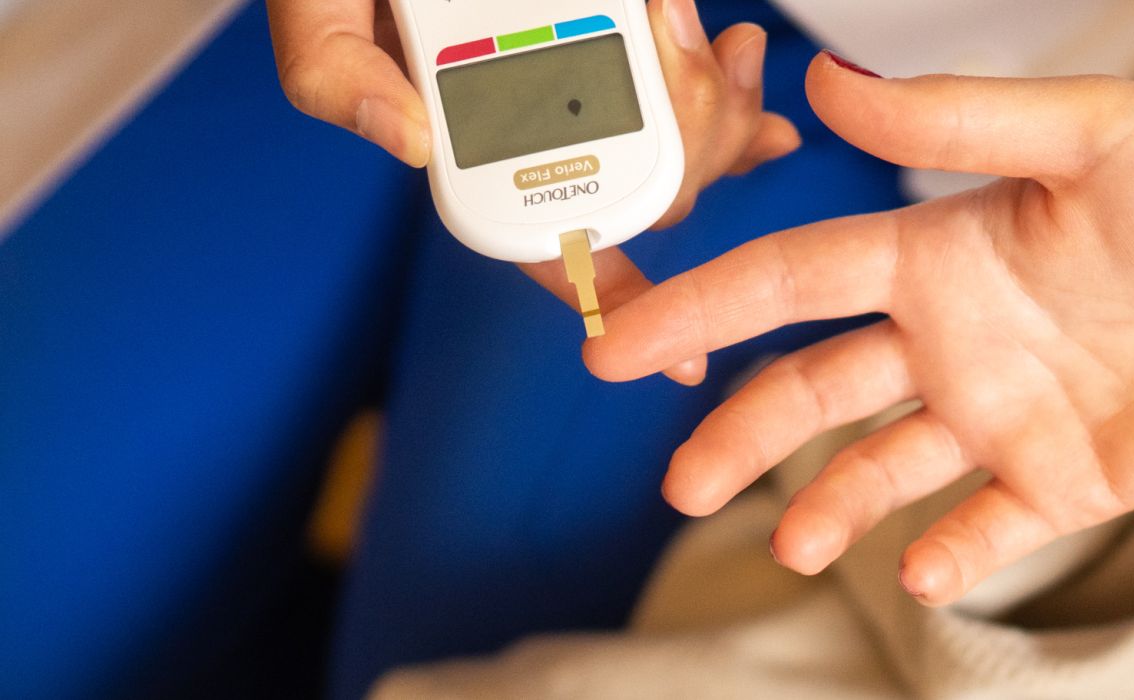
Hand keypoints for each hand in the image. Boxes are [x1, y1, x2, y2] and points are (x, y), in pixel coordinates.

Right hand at [266, 0, 799, 383]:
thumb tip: (408, 141)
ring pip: (683, 139)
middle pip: (644, 186)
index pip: (545, 243)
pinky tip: (745, 61)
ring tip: (738, 56)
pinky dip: (726, 80)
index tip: (678, 357)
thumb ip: (331, 72)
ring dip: (723, 111)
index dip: (612, 299)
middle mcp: (538, 123)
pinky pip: (690, 76)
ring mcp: (587, 80)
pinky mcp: (625, 32)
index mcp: (473, 145)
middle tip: (713, 86)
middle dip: (696, 153)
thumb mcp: (316, 8)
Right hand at [586, 55, 1133, 604]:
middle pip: (817, 386)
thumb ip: (959, 116)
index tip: (619, 341)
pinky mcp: (1071, 477)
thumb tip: (825, 79)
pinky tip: (917, 567)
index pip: (798, 279)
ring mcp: (1010, 412)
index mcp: (946, 249)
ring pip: (885, 465)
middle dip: (740, 431)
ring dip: (827, 503)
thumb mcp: (1094, 132)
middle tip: (678, 482)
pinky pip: (988, 524)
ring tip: (788, 541)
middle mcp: (961, 335)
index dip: (704, 307)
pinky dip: (947, 550)